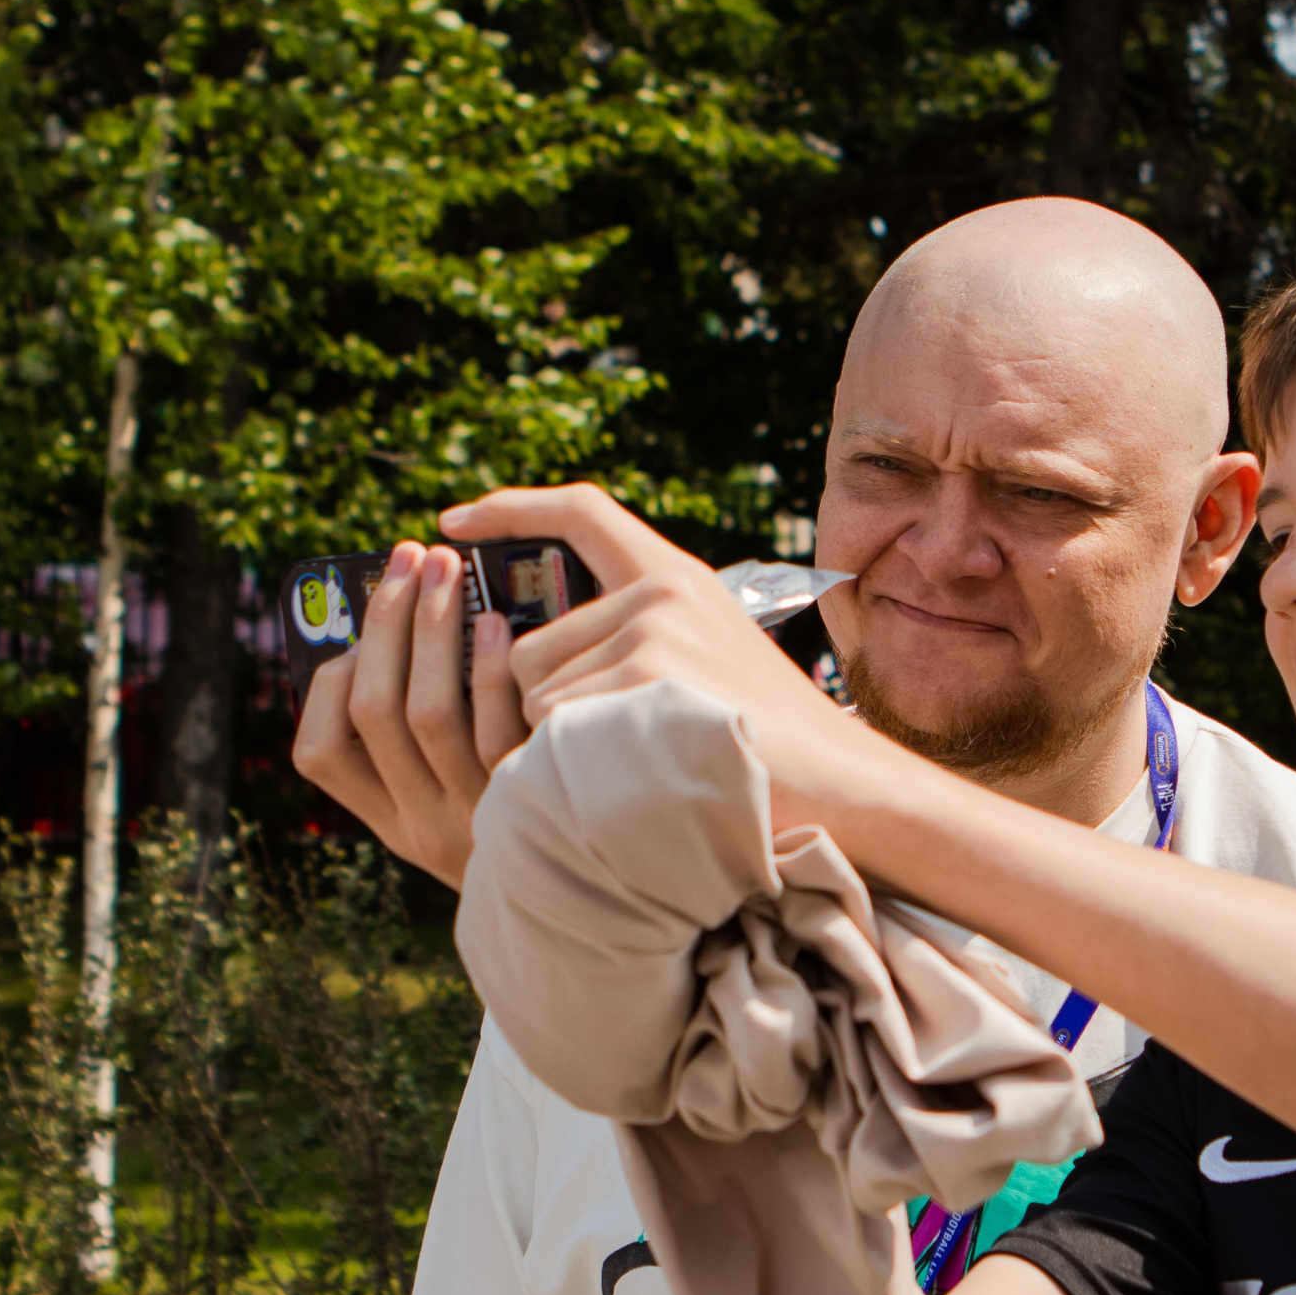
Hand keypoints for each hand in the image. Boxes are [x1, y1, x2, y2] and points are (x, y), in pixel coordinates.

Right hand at [291, 538, 529, 889]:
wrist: (616, 891)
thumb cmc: (531, 823)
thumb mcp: (462, 808)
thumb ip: (429, 752)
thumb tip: (403, 639)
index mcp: (393, 820)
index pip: (321, 751)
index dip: (330, 684)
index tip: (356, 630)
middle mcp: (425, 825)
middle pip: (376, 709)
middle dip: (386, 622)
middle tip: (408, 557)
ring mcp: (478, 814)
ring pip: (428, 711)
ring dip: (431, 628)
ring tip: (447, 573)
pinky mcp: (534, 799)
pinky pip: (495, 725)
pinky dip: (486, 667)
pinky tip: (496, 623)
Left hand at [441, 485, 880, 826]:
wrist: (842, 785)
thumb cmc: (771, 744)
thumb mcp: (712, 660)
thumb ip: (639, 638)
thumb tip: (529, 658)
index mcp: (675, 577)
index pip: (580, 513)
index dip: (508, 509)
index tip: (453, 523)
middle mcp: (659, 594)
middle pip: (528, 646)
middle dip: (545, 705)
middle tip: (612, 745)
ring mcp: (650, 636)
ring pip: (534, 694)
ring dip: (562, 741)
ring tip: (635, 762)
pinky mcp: (641, 682)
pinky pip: (554, 729)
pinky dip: (575, 764)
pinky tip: (631, 777)